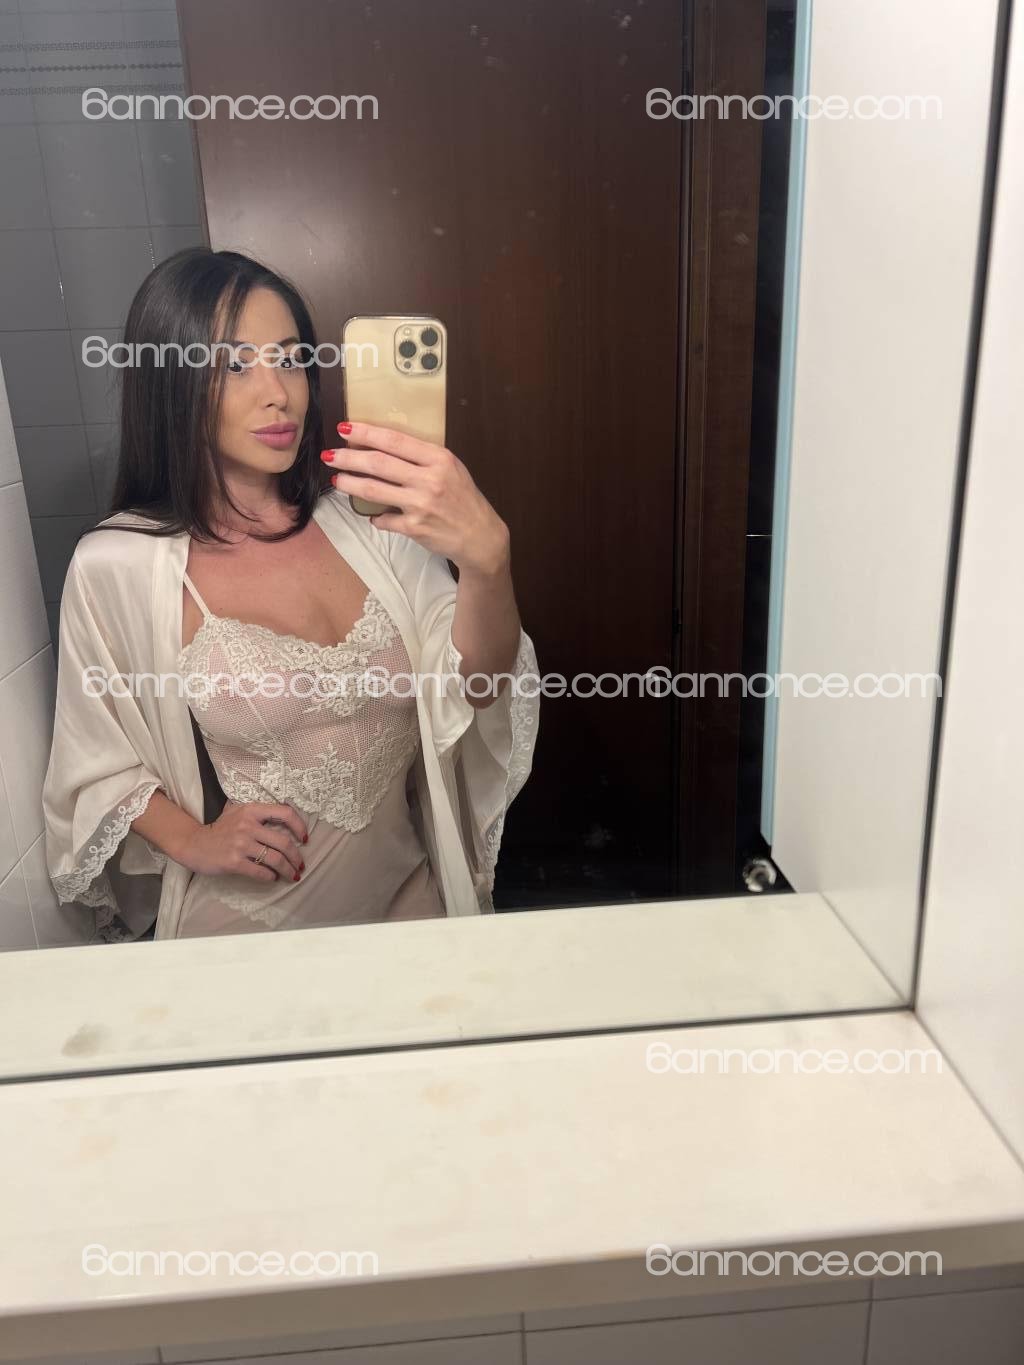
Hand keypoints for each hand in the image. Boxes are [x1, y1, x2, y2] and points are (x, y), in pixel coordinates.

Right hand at [182, 801, 307, 882]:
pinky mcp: (234, 862)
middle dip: (297, 857)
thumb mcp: (236, 811)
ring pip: (275, 859)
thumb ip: (257, 812)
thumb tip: (286, 817)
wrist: (193, 843)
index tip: (305, 838)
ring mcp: (240, 844)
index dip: (299, 826)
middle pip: (284, 842)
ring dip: (288, 870)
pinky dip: (270, 877)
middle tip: (301, 866)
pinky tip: (272, 878)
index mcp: (251, 810)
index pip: (285, 813)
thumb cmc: (219, 829)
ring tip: (292, 875)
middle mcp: (248, 826)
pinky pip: (260, 871)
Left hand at [322, 421, 510, 575]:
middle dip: (349, 457)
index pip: (395, 441)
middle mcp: (429, 479)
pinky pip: (385, 520)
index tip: (344, 428)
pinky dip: (375, 518)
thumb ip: (422, 458)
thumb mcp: (451, 468)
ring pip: (374, 490)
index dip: (366, 433)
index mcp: (439, 459)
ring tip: (336, 480)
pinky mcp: (415, 527)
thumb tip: (384, 449)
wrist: (481, 536)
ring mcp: (421, 504)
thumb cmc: (464, 499)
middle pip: (378, 463)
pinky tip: (370, 515)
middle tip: (330, 455)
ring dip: (350, 484)